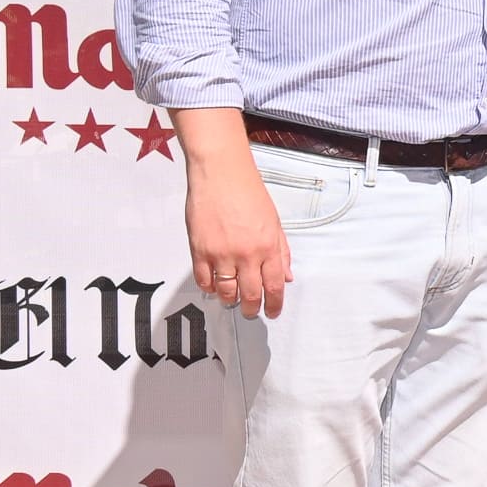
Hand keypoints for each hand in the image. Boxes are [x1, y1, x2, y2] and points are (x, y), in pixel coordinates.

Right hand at [188, 144, 292, 318]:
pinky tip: (214, 286)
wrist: (221, 174)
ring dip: (230, 300)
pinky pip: (204, 280)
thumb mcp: (275, 222)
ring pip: (226, 291)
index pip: (275, 285)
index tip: (273, 311)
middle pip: (251, 294)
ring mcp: (221, 253)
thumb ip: (281, 251)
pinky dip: (209, 288)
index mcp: (268, 246)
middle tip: (252, 312)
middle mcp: (246, 253)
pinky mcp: (199, 250)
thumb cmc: (248, 192)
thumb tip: (287, 275)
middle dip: (252, 308)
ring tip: (233, 299)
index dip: (275, 304)